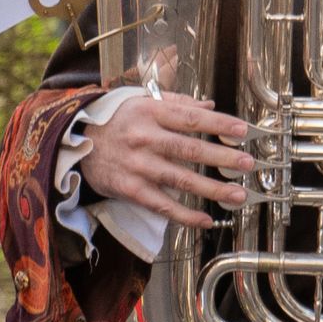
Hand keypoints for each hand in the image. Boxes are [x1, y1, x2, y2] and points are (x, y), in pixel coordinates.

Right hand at [76, 91, 255, 230]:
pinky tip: (205, 220)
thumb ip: (177, 103)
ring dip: (211, 189)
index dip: (218, 125)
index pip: (190, 118)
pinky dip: (184, 215)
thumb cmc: (114, 120)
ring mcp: (137, 166)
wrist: (74, 142)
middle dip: (221, 158)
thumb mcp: (141, 101)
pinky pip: (161, 205)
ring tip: (237, 195)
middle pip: (189, 150)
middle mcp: (144, 138)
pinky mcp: (129, 189)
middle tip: (247, 164)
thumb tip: (209, 106)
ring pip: (180, 180)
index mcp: (149, 113)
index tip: (242, 131)